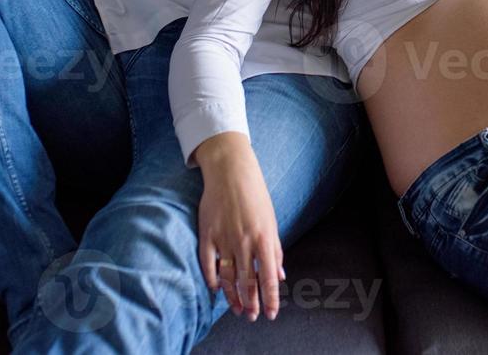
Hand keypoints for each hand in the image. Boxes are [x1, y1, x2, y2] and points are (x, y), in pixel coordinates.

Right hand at [195, 133, 284, 321]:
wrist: (230, 171)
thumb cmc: (255, 195)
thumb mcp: (271, 221)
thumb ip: (275, 250)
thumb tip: (280, 276)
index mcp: (264, 237)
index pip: (268, 277)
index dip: (270, 298)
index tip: (271, 313)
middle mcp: (245, 241)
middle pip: (247, 281)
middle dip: (250, 303)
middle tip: (251, 316)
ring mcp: (224, 238)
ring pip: (227, 277)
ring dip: (232, 296)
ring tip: (236, 309)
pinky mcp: (207, 234)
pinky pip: (208, 264)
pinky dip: (212, 279)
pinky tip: (216, 289)